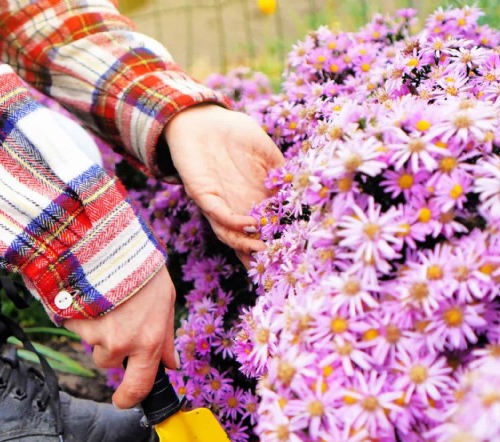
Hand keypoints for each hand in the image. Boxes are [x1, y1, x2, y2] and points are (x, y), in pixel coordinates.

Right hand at [64, 266, 177, 408]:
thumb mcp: (165, 301)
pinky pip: (73, 325)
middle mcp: (120, 344)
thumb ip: (166, 337)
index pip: (138, 387)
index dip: (129, 398)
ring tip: (105, 299)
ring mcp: (94, 334)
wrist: (110, 240)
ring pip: (91, 343)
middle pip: (108, 363)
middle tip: (117, 320)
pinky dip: (79, 313)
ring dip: (95, 329)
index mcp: (149, 341)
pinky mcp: (71, 321)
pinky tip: (89, 292)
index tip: (124, 400)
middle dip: (110, 349)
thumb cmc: (143, 269)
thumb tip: (170, 364)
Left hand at [164, 104, 283, 263]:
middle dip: (259, 254)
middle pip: (246, 239)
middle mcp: (235, 205)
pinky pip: (217, 214)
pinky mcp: (202, 194)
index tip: (295, 253)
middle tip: (278, 265)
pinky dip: (233, 222)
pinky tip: (249, 224)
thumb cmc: (233, 132)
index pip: (265, 226)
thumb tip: (300, 188)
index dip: (277, 239)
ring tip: (263, 251)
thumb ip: (280, 170)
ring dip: (245, 244)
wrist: (198, 118)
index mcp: (252, 198)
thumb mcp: (264, 150)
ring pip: (230, 233)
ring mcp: (218, 203)